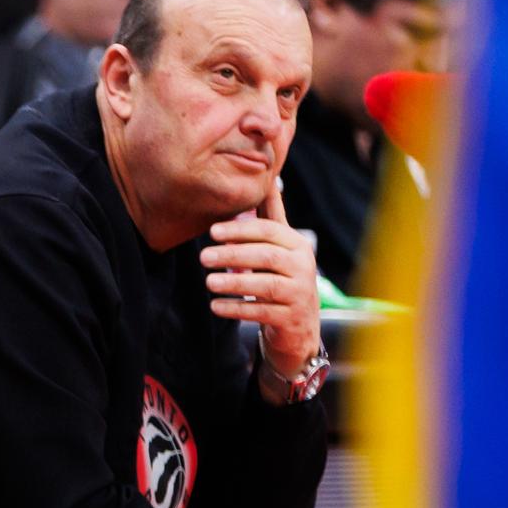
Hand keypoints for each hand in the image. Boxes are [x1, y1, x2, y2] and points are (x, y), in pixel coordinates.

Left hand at [204, 177, 320, 379]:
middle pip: (266, 256)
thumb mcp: (280, 247)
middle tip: (203, 257)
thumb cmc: (283, 278)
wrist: (300, 327)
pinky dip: (237, 309)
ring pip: (265, 286)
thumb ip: (271, 218)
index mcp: (297, 245)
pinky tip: (216, 306)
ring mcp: (300, 294)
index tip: (212, 231)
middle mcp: (304, 267)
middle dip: (233, 255)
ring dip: (235, 283)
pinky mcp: (291, 319)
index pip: (269, 231)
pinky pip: (262, 313)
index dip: (240, 230)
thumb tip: (267, 181)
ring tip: (209, 281)